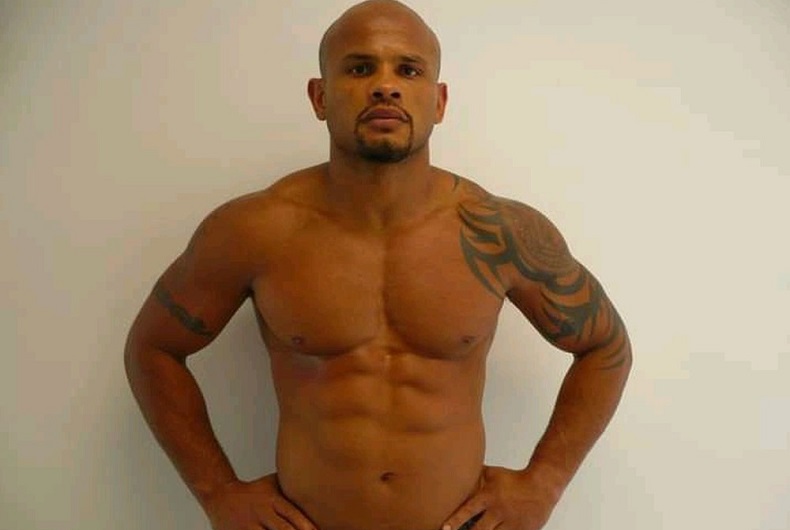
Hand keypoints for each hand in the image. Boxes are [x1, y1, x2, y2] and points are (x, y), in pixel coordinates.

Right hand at [202, 474, 316, 529]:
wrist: (220, 495)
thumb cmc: (253, 491)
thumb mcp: (272, 483)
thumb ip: (290, 486)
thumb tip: (316, 477)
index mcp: (273, 500)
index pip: (293, 514)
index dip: (306, 525)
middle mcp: (262, 513)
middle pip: (283, 529)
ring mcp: (249, 526)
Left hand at [441, 466, 559, 529]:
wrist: (542, 486)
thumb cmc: (515, 479)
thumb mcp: (493, 474)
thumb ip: (476, 475)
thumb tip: (458, 468)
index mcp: (489, 497)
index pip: (468, 510)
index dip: (455, 520)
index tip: (444, 528)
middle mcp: (499, 511)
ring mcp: (511, 523)